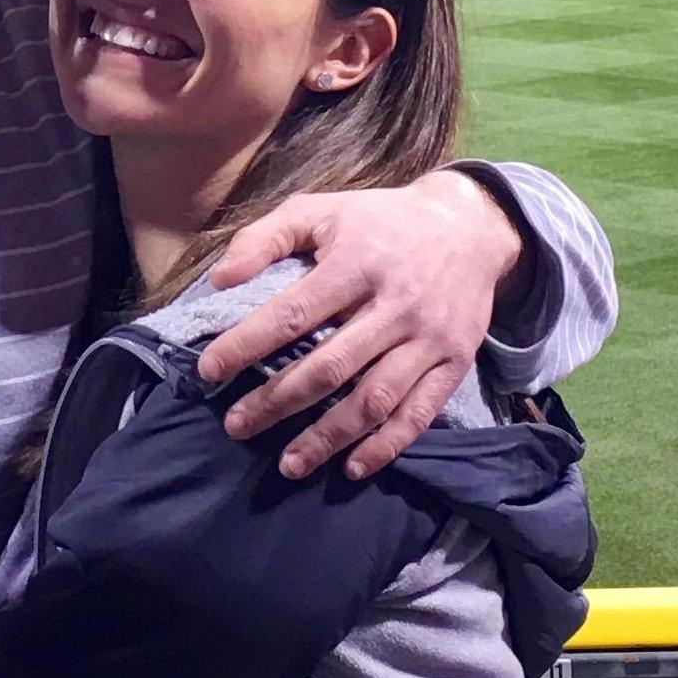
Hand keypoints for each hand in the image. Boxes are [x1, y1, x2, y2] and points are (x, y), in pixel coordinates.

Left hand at [194, 170, 521, 481]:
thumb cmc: (379, 221)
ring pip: (373, 400)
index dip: (247, 345)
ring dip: (327, 437)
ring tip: (287, 463)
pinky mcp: (455, 363)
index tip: (209, 370)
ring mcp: (428, 339)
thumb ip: (266, 238)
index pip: (293, 314)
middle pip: (329, 366)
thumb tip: (218, 279)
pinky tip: (352, 467)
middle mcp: (395, 304)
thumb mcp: (320, 210)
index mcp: (357, 263)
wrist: (469, 226)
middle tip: (236, 425)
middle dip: (277, 401)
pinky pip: (418, 414)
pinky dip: (386, 446)